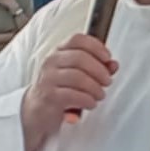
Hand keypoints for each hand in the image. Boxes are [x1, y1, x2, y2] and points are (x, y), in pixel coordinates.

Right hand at [21, 33, 118, 150]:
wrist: (36, 110)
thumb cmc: (59, 90)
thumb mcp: (77, 75)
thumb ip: (96, 68)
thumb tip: (113, 65)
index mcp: (58, 53)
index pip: (77, 39)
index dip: (96, 47)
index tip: (107, 58)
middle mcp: (51, 62)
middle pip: (80, 57)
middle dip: (99, 71)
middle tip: (107, 81)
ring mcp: (48, 79)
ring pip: (78, 77)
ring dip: (95, 88)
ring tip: (99, 95)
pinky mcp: (49, 96)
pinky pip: (74, 95)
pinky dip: (87, 100)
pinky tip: (90, 103)